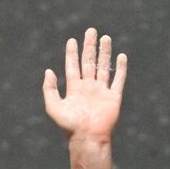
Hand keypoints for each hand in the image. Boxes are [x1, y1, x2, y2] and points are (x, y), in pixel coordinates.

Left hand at [42, 28, 127, 142]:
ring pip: (103, 68)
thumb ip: (49, 89)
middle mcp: (88, 88)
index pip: (73, 66)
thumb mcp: (53, 107)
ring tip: (105, 38)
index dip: (72, 53)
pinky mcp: (113, 98)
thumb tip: (48, 71)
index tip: (72, 40)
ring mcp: (101, 92)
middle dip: (89, 47)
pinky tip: (121, 56)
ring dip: (105, 53)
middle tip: (91, 31)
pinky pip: (118, 80)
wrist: (88, 138)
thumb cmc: (70, 126)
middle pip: (89, 62)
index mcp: (74, 89)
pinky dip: (120, 69)